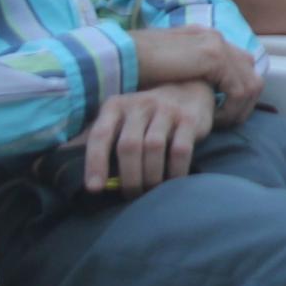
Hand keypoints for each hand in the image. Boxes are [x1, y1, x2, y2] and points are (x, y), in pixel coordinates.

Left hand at [82, 81, 216, 195]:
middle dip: (129, 177)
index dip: (95, 162)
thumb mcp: (122, 119)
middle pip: (129, 145)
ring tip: (150, 191)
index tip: (95, 188)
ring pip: (153, 147)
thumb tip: (95, 182)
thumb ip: (107, 143)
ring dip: (150, 176)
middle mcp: (140, 104)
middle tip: (132, 195)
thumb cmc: (147, 116)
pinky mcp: (190, 118)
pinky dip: (175, 171)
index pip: (100, 134)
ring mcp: (166, 108)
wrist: (190, 91)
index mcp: (116, 106)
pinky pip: (180, 150)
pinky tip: (173, 182)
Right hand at [130, 26, 265, 110]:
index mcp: (205, 39)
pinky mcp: (213, 57)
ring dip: (239, 109)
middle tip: (227, 123)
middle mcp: (215, 38)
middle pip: (250, 73)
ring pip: (251, 83)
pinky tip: (212, 121)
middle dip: (244, 102)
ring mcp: (217, 44)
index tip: (221, 114)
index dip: (235, 93)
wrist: (119, 57)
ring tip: (219, 125)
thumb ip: (187, 75)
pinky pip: (239, 90)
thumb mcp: (168, 72)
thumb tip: (199, 93)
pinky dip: (230, 109)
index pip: (239, 66)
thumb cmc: (135, 69)